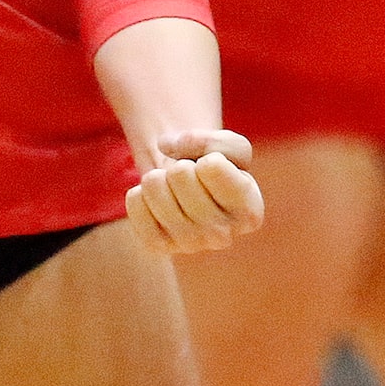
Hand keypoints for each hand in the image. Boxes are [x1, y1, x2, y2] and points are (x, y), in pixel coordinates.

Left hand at [126, 128, 265, 256]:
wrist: (194, 193)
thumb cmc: (219, 168)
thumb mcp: (231, 146)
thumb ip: (211, 139)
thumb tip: (165, 146)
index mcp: (249, 213)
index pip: (211, 165)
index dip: (209, 155)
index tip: (214, 167)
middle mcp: (223, 237)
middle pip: (180, 173)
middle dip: (182, 164)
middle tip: (191, 178)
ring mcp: (188, 245)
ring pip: (154, 186)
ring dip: (159, 176)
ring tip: (173, 188)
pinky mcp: (158, 246)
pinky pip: (135, 201)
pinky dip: (140, 192)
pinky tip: (157, 200)